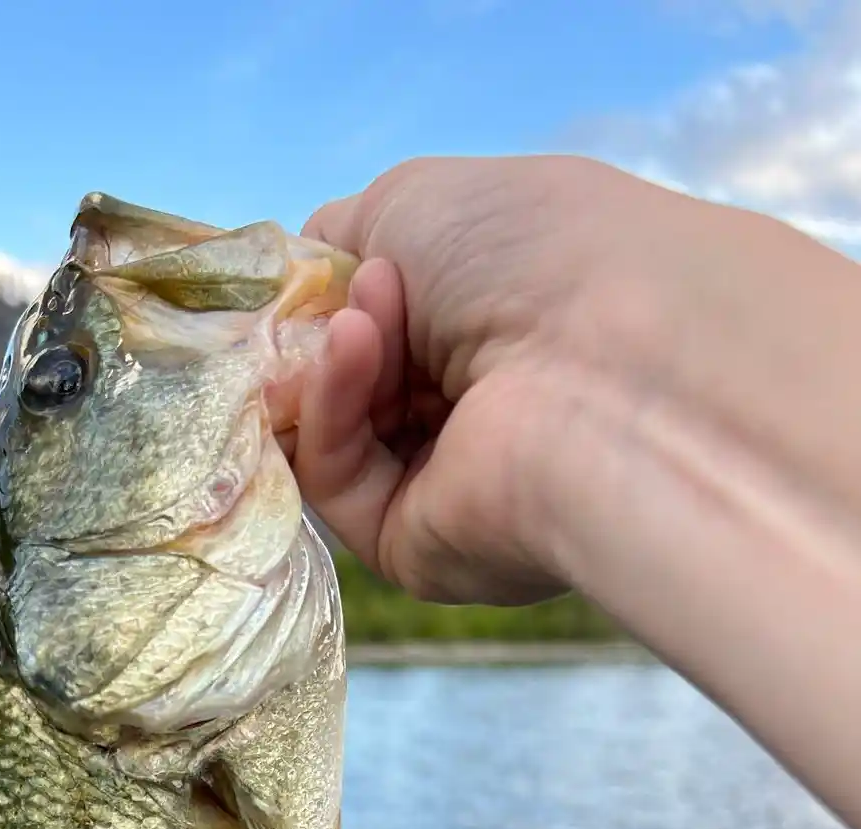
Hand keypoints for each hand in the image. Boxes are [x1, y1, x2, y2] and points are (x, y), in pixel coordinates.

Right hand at [273, 155, 724, 605]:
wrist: (609, 360)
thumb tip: (298, 290)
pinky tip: (358, 353)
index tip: (310, 271)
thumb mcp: (416, 202)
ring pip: (331, 432)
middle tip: (341, 294)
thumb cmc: (535, 254)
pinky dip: (329, 413)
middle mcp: (477, 412)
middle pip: (345, 384)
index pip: (378, 325)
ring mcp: (447, 484)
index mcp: (497, 330)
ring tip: (365, 319)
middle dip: (322, 329)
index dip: (327, 297)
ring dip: (331, 363)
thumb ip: (339, 241)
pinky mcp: (415, 547)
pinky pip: (336, 482)